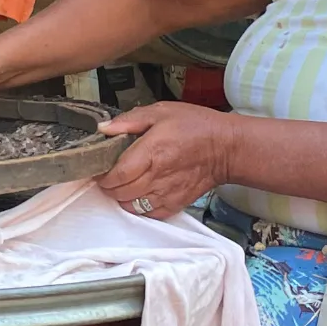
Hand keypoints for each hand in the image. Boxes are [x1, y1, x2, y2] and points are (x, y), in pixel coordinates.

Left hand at [96, 102, 233, 218]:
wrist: (226, 148)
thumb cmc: (195, 126)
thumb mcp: (161, 112)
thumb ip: (130, 120)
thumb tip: (103, 129)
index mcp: (152, 151)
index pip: (117, 174)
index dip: (103, 175)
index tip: (99, 169)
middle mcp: (157, 175)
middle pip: (120, 192)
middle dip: (109, 186)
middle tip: (108, 176)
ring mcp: (166, 193)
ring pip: (131, 205)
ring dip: (121, 197)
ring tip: (122, 185)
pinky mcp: (175, 204)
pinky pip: (148, 213)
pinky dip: (137, 207)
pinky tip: (138, 194)